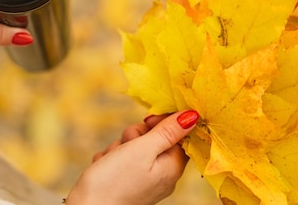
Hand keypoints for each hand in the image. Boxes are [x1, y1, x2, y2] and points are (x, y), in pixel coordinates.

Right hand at [66, 110, 198, 204]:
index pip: (179, 135)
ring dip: (120, 146)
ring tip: (112, 159)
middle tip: (126, 144)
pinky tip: (105, 166)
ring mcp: (144, 179)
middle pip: (154, 139)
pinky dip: (112, 158)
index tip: (147, 121)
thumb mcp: (142, 149)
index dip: (163, 124)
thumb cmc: (115, 181)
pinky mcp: (127, 181)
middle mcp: (161, 175)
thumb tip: (193, 116)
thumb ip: (168, 131)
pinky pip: (121, 158)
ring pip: (134, 146)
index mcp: (172, 168)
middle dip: (135, 136)